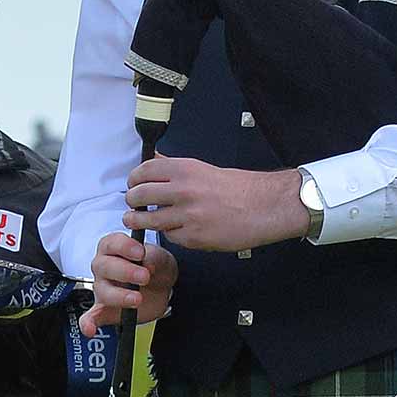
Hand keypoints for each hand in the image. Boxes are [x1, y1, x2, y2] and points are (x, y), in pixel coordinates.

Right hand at [80, 234, 176, 335]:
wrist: (161, 286)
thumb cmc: (154, 266)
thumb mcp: (159, 257)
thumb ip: (153, 258)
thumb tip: (148, 263)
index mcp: (112, 248)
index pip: (111, 244)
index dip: (124, 247)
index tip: (140, 253)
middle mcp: (102, 267)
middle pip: (104, 266)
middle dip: (125, 271)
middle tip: (145, 276)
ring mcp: (102, 289)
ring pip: (102, 291)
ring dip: (119, 296)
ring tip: (137, 299)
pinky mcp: (105, 310)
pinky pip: (91, 317)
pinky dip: (88, 323)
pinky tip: (89, 329)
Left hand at [123, 156, 308, 251]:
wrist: (264, 206)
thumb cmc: (239, 188)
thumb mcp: (203, 169)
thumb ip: (175, 167)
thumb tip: (154, 159)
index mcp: (185, 169)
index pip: (143, 172)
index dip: (133, 180)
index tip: (132, 185)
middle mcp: (183, 190)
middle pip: (138, 196)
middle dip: (132, 201)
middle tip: (133, 203)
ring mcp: (187, 215)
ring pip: (148, 219)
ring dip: (138, 220)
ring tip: (136, 219)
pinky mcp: (193, 237)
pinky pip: (169, 236)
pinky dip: (169, 234)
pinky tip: (174, 229)